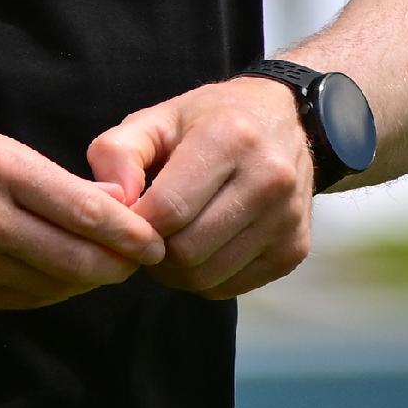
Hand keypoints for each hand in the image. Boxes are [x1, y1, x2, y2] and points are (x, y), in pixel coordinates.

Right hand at [0, 104, 164, 310]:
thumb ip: (35, 175)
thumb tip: (97, 203)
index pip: (82, 209)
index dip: (128, 232)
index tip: (154, 238)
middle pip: (73, 261)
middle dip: (116, 266)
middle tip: (138, 260)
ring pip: (46, 288)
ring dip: (82, 282)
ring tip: (103, 268)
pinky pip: (12, 300)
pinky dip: (43, 292)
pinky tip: (55, 278)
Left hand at [88, 76, 314, 297]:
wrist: (288, 120)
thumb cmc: (213, 119)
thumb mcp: (160, 118)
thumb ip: (118, 152)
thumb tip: (112, 201)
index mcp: (231, 138)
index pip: (168, 209)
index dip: (136, 222)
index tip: (130, 215)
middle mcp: (268, 179)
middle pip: (187, 251)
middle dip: (156, 250)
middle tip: (151, 231)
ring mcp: (287, 218)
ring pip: (207, 277)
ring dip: (178, 269)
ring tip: (175, 238)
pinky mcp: (295, 249)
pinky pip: (230, 288)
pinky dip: (207, 277)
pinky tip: (206, 245)